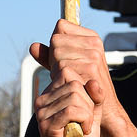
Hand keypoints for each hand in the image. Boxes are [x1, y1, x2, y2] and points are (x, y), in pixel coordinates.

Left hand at [30, 20, 126, 136]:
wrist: (103, 109)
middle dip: (54, 57)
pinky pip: (61, 66)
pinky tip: (69, 85)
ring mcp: (93, 55)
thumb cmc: (83, 87)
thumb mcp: (67, 67)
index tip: (63, 58)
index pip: (60, 27)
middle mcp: (94, 43)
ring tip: (69, 80)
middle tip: (65, 73)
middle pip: (56, 41)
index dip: (56, 43)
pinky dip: (61, 77)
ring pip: (57, 54)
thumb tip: (33, 47)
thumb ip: (49, 56)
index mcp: (91, 37)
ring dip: (57, 69)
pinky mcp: (90, 69)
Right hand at [34, 74, 99, 136]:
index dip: (86, 90)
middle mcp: (42, 100)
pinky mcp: (46, 125)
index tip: (87, 110)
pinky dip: (85, 121)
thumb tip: (93, 81)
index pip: (70, 72)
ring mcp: (42, 112)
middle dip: (89, 103)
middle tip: (87, 122)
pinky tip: (82, 133)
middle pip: (75, 83)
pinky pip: (72, 110)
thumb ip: (95, 97)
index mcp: (49, 94)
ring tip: (83, 129)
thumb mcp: (92, 114)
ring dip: (88, 114)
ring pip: (76, 96)